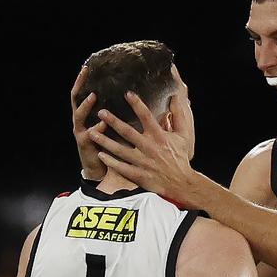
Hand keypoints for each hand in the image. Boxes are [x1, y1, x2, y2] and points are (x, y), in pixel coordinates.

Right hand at [71, 66, 106, 179]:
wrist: (100, 167)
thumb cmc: (109, 143)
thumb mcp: (111, 124)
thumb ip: (116, 111)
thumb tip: (132, 95)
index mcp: (87, 114)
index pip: (82, 93)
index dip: (83, 80)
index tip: (87, 66)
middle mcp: (80, 120)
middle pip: (75, 99)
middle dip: (79, 85)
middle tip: (85, 73)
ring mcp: (80, 131)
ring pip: (79, 116)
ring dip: (85, 106)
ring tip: (93, 96)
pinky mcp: (84, 144)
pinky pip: (88, 135)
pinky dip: (96, 129)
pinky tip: (102, 124)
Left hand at [88, 91, 201, 206]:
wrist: (181, 183)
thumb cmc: (181, 157)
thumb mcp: (184, 135)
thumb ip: (180, 116)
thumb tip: (177, 97)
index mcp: (160, 136)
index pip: (147, 117)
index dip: (137, 104)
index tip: (127, 94)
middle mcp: (149, 148)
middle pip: (128, 132)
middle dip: (113, 121)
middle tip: (101, 112)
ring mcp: (142, 162)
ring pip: (120, 150)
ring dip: (105, 141)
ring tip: (91, 133)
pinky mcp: (138, 175)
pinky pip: (121, 168)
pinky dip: (110, 162)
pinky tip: (100, 155)